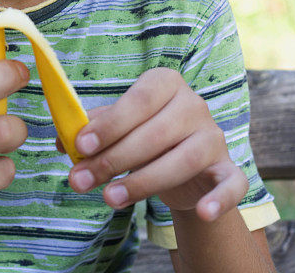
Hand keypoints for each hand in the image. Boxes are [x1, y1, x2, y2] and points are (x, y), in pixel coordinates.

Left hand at [57, 67, 247, 221]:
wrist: (185, 167)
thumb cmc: (144, 137)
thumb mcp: (119, 128)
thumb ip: (94, 129)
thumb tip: (63, 140)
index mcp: (165, 83)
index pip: (138, 100)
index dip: (110, 124)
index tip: (82, 146)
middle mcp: (194, 104)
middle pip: (155, 133)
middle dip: (114, 159)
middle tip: (81, 181)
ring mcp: (214, 136)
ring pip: (182, 160)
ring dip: (143, 182)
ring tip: (109, 198)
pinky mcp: (229, 168)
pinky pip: (231, 183)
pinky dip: (220, 199)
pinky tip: (203, 212)